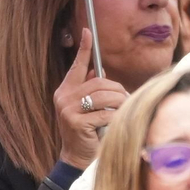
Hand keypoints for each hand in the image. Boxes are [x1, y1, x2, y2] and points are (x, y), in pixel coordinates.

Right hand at [52, 29, 127, 169]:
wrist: (75, 158)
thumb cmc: (86, 131)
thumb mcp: (85, 108)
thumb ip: (89, 89)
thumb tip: (97, 70)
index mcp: (65, 90)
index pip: (76, 65)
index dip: (83, 48)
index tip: (87, 31)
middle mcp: (64, 97)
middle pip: (99, 83)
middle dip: (117, 90)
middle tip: (125, 99)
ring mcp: (68, 109)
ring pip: (105, 96)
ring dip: (119, 102)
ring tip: (124, 109)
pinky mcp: (77, 122)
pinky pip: (105, 113)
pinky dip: (115, 117)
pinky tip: (115, 122)